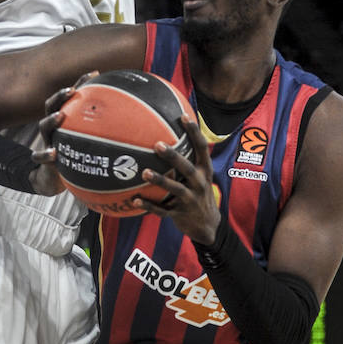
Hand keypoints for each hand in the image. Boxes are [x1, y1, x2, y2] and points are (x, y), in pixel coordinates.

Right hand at [30, 75, 98, 196]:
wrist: (54, 178)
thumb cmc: (76, 158)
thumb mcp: (89, 145)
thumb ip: (105, 133)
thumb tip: (135, 123)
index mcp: (65, 120)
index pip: (70, 97)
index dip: (81, 83)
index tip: (95, 74)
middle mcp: (54, 128)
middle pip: (52, 106)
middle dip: (61, 96)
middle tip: (71, 90)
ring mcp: (47, 141)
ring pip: (44, 127)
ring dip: (51, 120)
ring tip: (60, 116)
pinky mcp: (43, 160)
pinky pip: (40, 156)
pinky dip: (45, 154)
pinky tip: (53, 153)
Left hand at [134, 114, 219, 241]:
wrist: (208, 226)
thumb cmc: (198, 192)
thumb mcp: (200, 175)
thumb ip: (189, 159)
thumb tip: (170, 133)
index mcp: (205, 171)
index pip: (202, 148)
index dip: (194, 132)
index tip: (184, 116)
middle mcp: (200, 184)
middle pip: (187, 168)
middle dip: (173, 157)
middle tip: (158, 145)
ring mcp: (190, 200)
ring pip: (175, 189)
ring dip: (160, 180)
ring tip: (144, 172)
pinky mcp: (180, 214)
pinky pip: (162, 210)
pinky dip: (148, 206)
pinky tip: (134, 200)